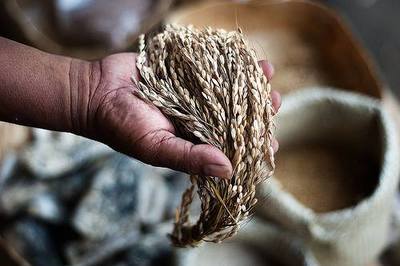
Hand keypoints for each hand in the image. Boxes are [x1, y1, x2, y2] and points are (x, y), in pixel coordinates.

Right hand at [83, 53, 280, 178]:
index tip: (272, 141)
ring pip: (228, 90)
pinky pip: (212, 67)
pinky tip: (246, 57)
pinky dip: (229, 62)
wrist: (98, 92)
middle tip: (274, 101)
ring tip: (267, 74)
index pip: (230, 146)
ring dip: (248, 82)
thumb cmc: (123, 127)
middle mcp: (198, 119)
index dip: (252, 145)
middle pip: (234, 115)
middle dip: (256, 109)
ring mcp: (193, 94)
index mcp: (195, 141)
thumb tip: (228, 171)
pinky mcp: (186, 72)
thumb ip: (190, 159)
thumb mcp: (157, 149)